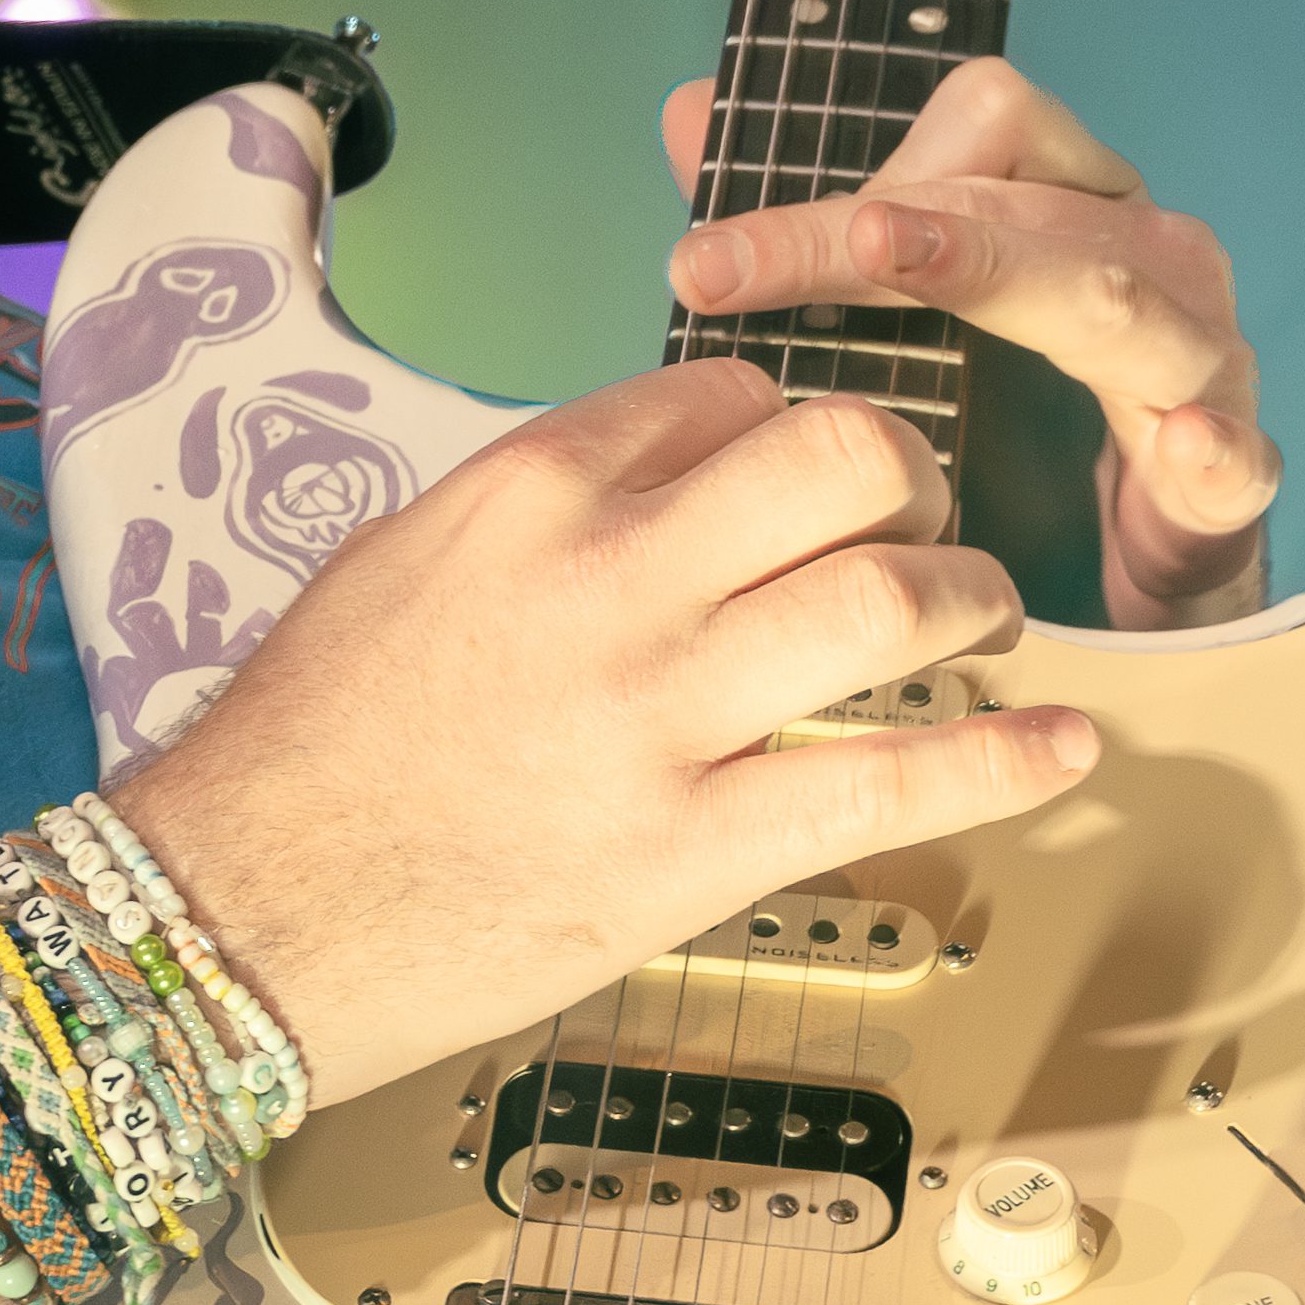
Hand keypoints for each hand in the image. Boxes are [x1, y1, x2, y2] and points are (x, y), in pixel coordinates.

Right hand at [122, 363, 1095, 1108]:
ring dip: (966, 599)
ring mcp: (658, 718)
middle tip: (916, 521)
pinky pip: (887, 782)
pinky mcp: (691, 852)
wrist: (242, 909)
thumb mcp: (403, 565)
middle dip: (910, 478)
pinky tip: (1062, 747)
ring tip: (976, 620)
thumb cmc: (307, 745)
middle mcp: (608, 581)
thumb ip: (541, 515)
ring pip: (890, 601)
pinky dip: (1002, 764)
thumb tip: (662, 488)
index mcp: (527, 491)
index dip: (784, 426)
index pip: (723, 394)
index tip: (800, 477)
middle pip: (841, 460)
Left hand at [660, 58, 1278, 633]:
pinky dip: (1210, 448)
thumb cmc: (1011, 422)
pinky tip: (1174, 447)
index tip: (706, 254)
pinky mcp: (1226, 478)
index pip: (980, 124)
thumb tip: (687, 108)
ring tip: (897, 258)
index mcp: (1066, 202)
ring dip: (1004, 277)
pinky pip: (1232, 455)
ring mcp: (1195, 359)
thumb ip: (802, 216)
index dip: (846, 169)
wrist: (1117, 579)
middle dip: (870, 229)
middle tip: (732, 266)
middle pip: (1014, 202)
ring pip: (1108, 295)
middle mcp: (1141, 256)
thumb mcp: (895, 313)